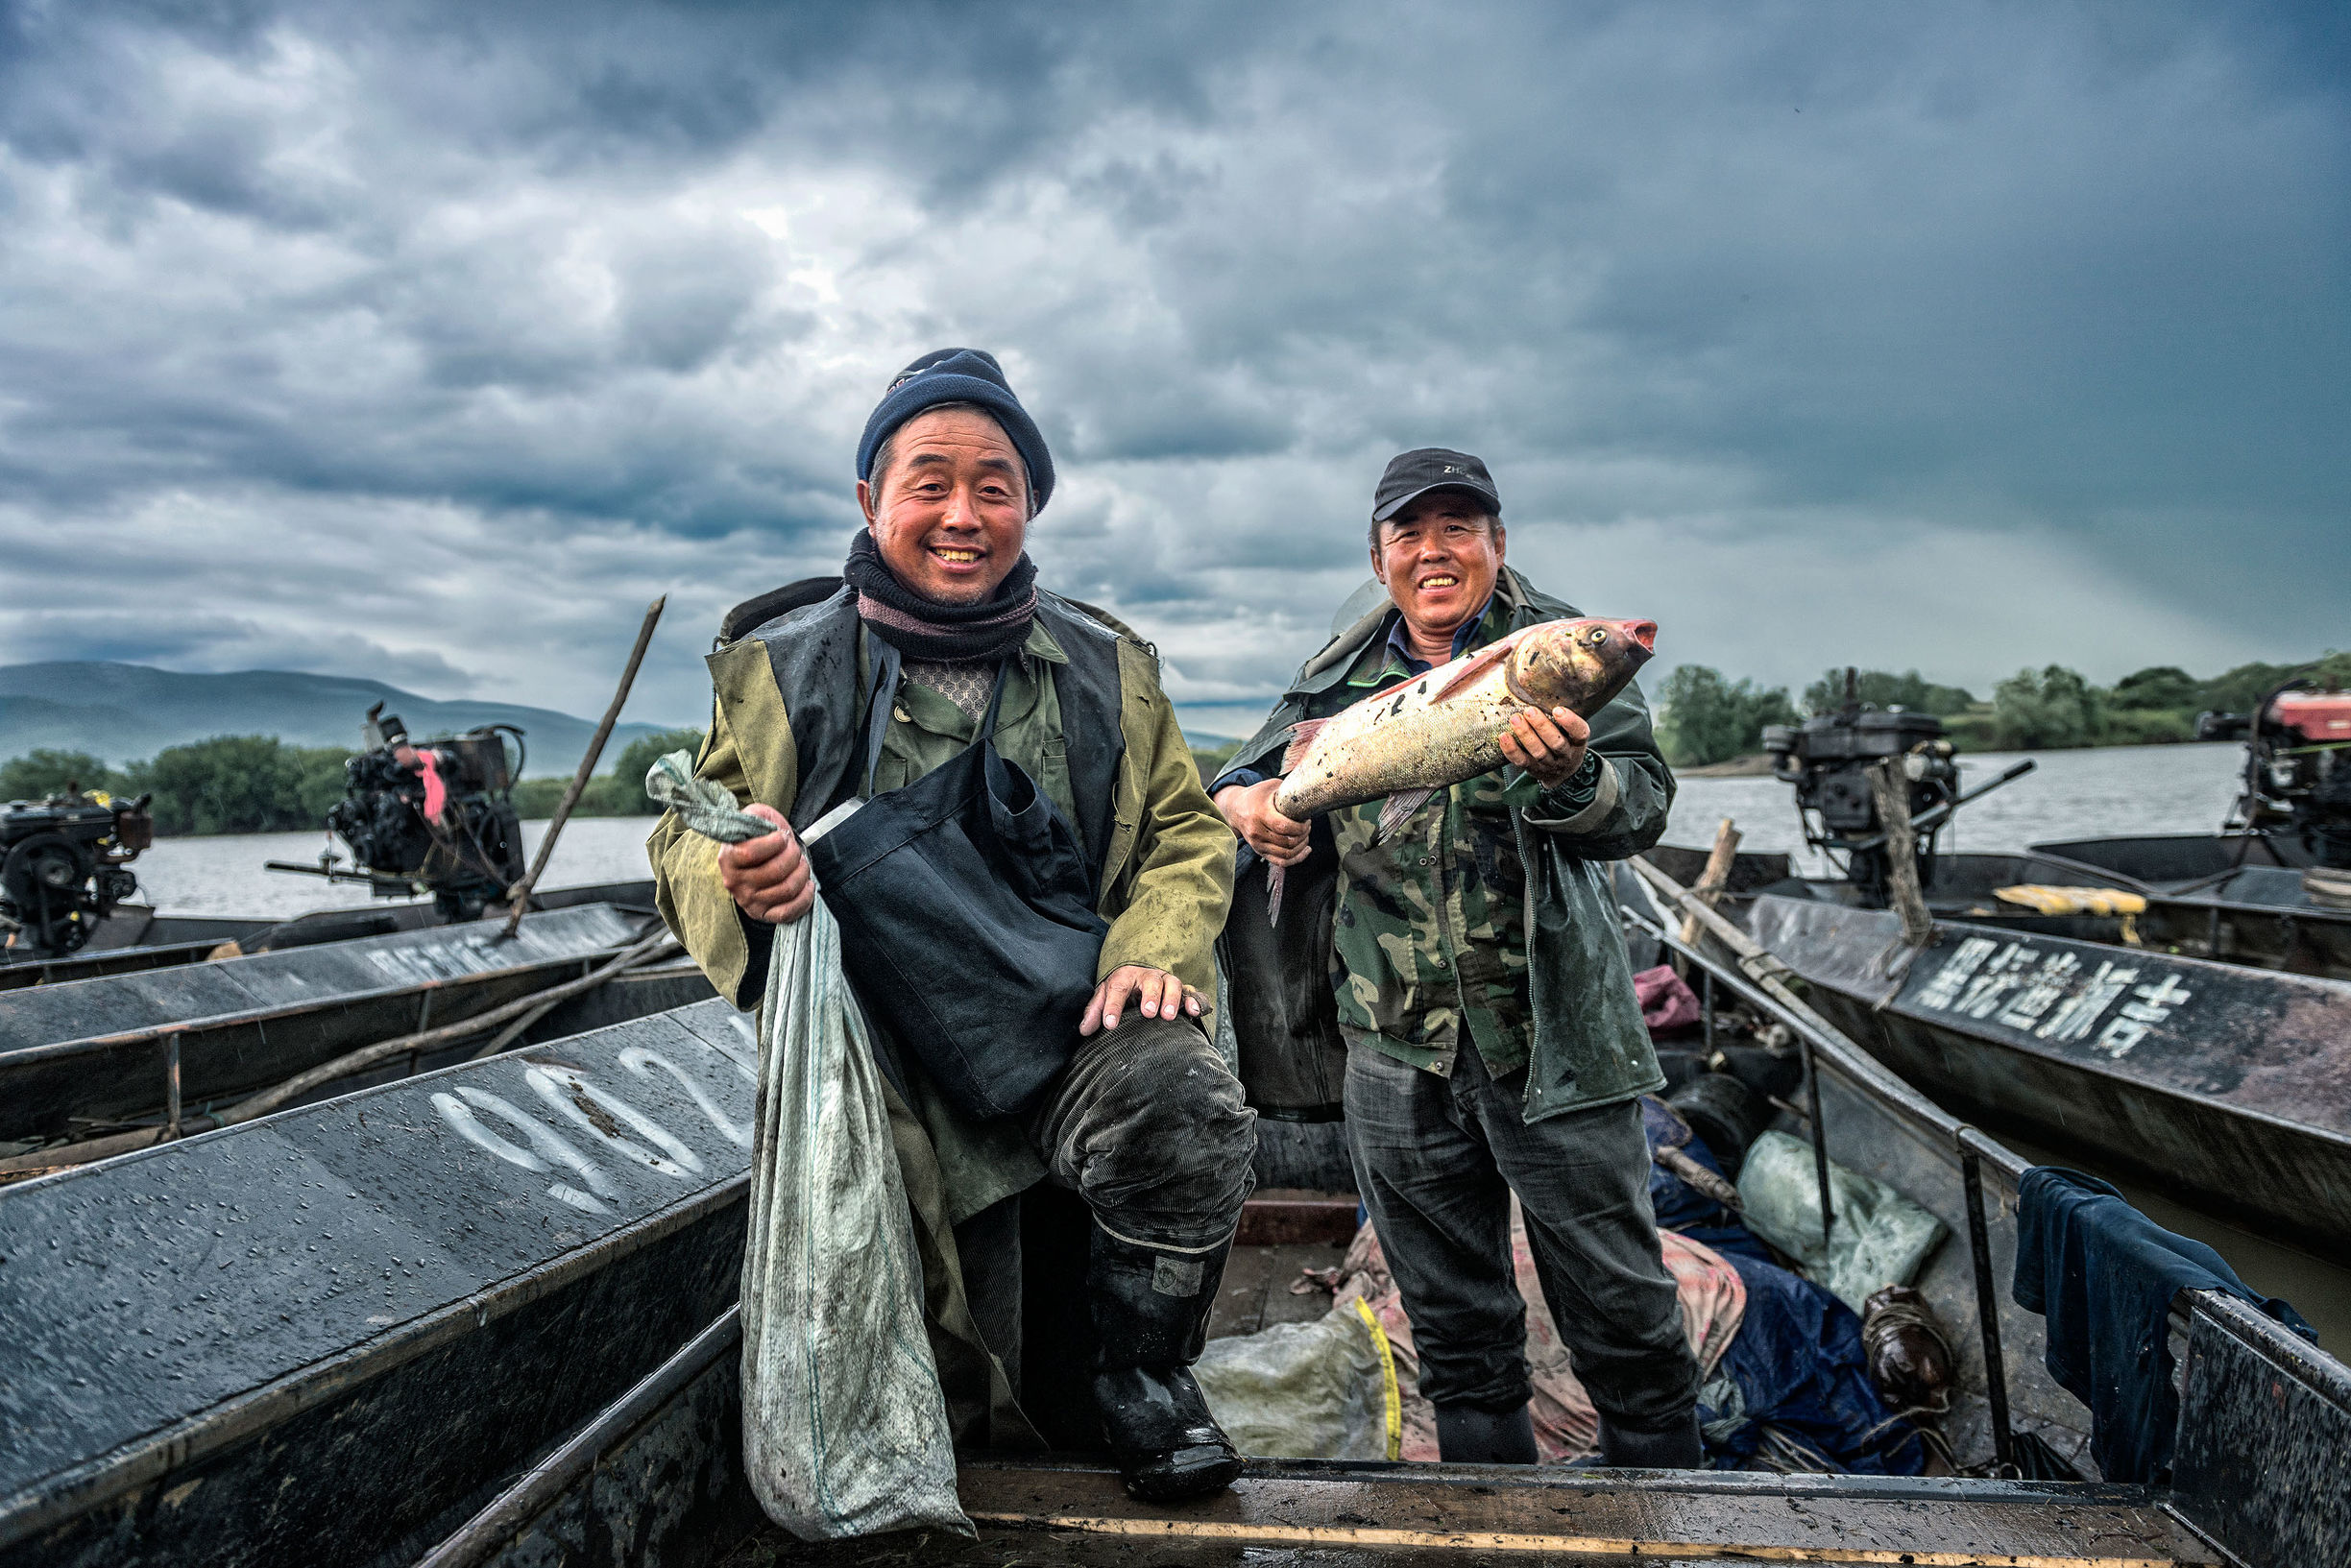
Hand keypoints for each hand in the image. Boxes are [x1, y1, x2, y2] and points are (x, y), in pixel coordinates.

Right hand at [719, 804, 814, 923]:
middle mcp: (734, 882)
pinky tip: (807, 884)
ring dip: (802, 873)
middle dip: (793, 855)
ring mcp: (748, 901)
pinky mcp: (763, 914)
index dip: (774, 843)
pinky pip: (788, 912)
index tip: (782, 837)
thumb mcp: (755, 817)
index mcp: (728, 858)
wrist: (758, 857)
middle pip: (775, 872)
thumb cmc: (759, 836)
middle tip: (794, 849)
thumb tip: (766, 825)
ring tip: (801, 864)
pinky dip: (805, 898)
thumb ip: (757, 815)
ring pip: (786, 890)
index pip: (751, 854)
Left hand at [1081, 965, 1204, 1035]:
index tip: (1110, 1024)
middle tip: (1148, 1013)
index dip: (1113, 1006)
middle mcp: (1147, 977)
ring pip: (1172, 985)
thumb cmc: (1121, 988)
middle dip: (1151, 997)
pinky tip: (1193, 1013)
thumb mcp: (1104, 995)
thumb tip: (1085, 1030)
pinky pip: (1189, 993)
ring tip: (1168, 1016)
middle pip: (1151, 982)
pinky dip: (1193, 1001)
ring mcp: (1165, 982)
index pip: (1117, 989)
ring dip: (1172, 999)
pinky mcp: (1180, 990)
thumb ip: (1095, 1011)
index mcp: (1125, 977)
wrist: (1138, 971)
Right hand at [1215, 778, 1309, 866]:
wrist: (1235, 808)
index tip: (1306, 820)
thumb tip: (1308, 790)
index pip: (1284, 827)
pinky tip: (1305, 850)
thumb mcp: (1270, 786)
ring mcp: (1257, 844)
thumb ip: (1288, 789)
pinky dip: (1296, 858)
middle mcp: (1257, 832)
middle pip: (1287, 842)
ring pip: (1286, 854)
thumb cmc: (1256, 796)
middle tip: (1307, 826)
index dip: (1300, 827)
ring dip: (1301, 846)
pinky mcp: (1259, 851)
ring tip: (1305, 836)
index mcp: (1260, 814)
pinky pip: (1281, 862)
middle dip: (1303, 835)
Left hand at [1500, 706, 1590, 788]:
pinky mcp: (1533, 769)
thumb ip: (1561, 715)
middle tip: (1529, 710)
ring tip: (1515, 719)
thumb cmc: (1565, 742)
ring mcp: (1549, 764)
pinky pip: (1521, 761)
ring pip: (1539, 752)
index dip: (1570, 722)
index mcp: (1578, 742)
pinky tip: (1504, 736)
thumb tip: (1540, 687)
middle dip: (1542, 726)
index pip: (1580, 732)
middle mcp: (1566, 755)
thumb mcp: (1571, 731)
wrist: (1562, 773)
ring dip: (1526, 735)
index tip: (1558, 709)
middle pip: (1556, 743)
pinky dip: (1511, 749)